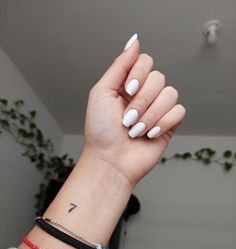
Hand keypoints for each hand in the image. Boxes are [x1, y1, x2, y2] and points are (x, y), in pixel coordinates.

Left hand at [83, 34, 185, 185]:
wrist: (111, 161)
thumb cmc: (101, 131)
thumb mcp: (101, 93)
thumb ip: (119, 66)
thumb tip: (135, 41)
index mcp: (128, 85)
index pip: (146, 61)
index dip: (139, 74)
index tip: (127, 91)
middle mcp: (144, 94)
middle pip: (159, 78)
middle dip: (141, 100)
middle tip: (127, 119)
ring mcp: (158, 109)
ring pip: (170, 94)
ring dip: (150, 114)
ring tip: (136, 130)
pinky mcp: (169, 124)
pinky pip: (179, 111)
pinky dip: (163, 123)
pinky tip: (150, 134)